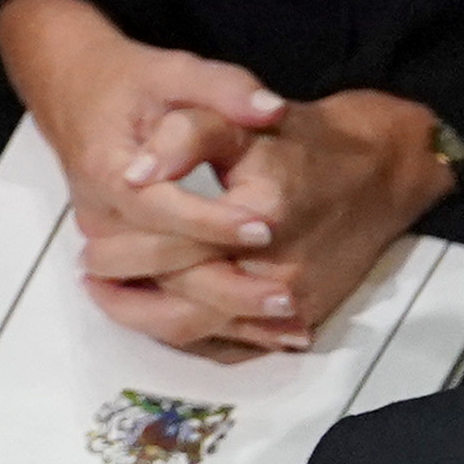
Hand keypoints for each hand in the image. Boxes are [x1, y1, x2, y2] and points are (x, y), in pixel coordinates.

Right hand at [0, 0, 291, 343]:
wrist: (78, 93)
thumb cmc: (131, 85)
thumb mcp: (177, 71)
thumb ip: (224, 89)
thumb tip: (270, 110)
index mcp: (108, 169)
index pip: (158, 208)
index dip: (211, 221)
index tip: (263, 227)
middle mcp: (99, 214)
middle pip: (156, 267)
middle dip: (221, 283)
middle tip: (286, 293)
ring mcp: (105, 239)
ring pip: (154, 297)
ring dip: (216, 315)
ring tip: (282, 322)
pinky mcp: (117, 255)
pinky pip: (156, 302)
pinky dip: (206, 319)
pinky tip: (257, 331)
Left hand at [88, 90, 453, 353]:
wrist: (378, 167)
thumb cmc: (301, 142)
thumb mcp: (238, 123)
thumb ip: (184, 136)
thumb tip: (134, 173)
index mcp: (262, 219)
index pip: (174, 252)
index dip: (124, 252)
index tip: (85, 246)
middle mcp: (281, 271)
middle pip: (183, 303)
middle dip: (128, 296)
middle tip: (90, 277)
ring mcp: (294, 299)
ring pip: (204, 331)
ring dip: (149, 320)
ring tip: (109, 297)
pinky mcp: (303, 315)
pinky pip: (234, 341)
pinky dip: (190, 331)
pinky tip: (155, 311)